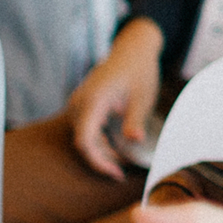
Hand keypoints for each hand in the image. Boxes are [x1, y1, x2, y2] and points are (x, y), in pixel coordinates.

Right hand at [62, 18, 163, 178]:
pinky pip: (86, 129)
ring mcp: (79, 103)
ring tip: (124, 161)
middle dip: (102, 159)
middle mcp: (80, 102)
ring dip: (101, 151)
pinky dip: (100, 141)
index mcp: (94, 99)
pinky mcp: (83, 105)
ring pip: (84, 137)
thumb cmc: (139, 70)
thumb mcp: (143, 96)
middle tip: (124, 171)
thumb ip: (135, 119)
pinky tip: (117, 149)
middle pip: (84, 142)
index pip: (85, 140)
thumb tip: (133, 141)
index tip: (117, 173)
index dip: (98, 161)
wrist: (133, 49)